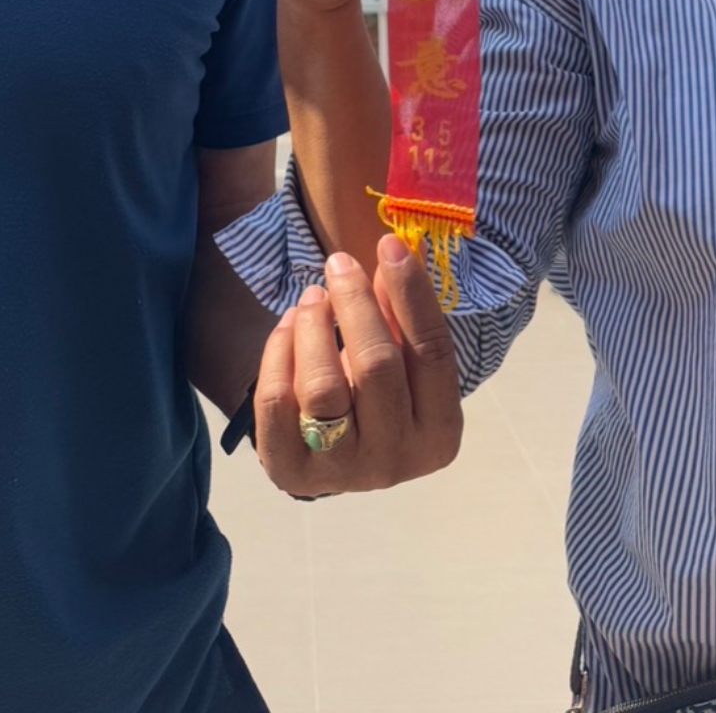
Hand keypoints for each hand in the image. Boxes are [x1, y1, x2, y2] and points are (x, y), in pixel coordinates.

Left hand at [254, 235, 463, 496]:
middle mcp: (395, 461)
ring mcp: (342, 472)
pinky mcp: (291, 472)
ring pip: (322, 387)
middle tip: (339, 263)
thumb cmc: (379, 394)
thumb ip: (400, 314)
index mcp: (439, 433)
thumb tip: (395, 251)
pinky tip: (288, 326)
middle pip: (376, 366)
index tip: (389, 244)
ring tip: (313, 297)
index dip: (412, 292)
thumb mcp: (402, 359)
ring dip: (314, 326)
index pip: (433, 353)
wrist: (337, 454)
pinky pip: (276, 401)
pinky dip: (278, 352)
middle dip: (355, 302)